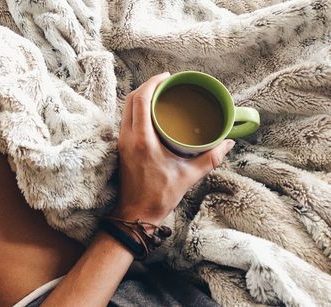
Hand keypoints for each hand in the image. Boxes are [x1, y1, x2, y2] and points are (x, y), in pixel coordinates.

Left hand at [112, 72, 234, 224]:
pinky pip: (126, 119)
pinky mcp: (121, 147)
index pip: (141, 100)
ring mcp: (122, 142)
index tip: (168, 77)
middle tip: (166, 83)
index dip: (153, 83)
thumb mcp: (189, 176)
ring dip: (140, 97)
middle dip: (147, 86)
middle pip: (130, 99)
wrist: (136, 213)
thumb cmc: (159, 196)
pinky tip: (152, 113)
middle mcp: (128, 137)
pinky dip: (137, 109)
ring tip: (161, 95)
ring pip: (126, 109)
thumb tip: (228, 142)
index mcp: (142, 140)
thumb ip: (210, 158)